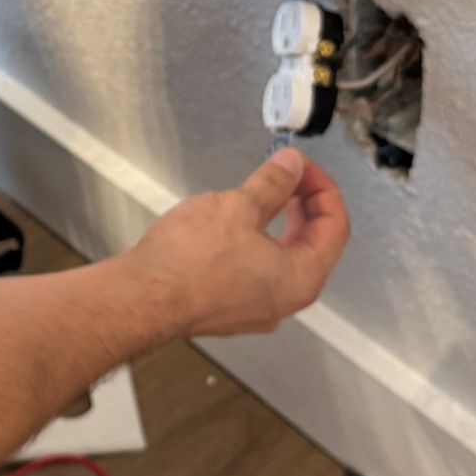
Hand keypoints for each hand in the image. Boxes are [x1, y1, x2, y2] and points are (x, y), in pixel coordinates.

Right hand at [127, 148, 349, 339]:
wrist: (140, 299)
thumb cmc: (187, 264)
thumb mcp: (238, 206)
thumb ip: (273, 183)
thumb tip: (290, 168)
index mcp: (300, 279)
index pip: (335, 228)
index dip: (322, 189)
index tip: (303, 168)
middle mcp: (282, 301)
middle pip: (311, 245)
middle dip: (302, 205)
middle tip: (288, 176)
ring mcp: (253, 308)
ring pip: (281, 259)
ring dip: (277, 222)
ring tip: (261, 194)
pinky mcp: (225, 307)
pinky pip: (253, 271)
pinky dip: (254, 242)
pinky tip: (234, 224)